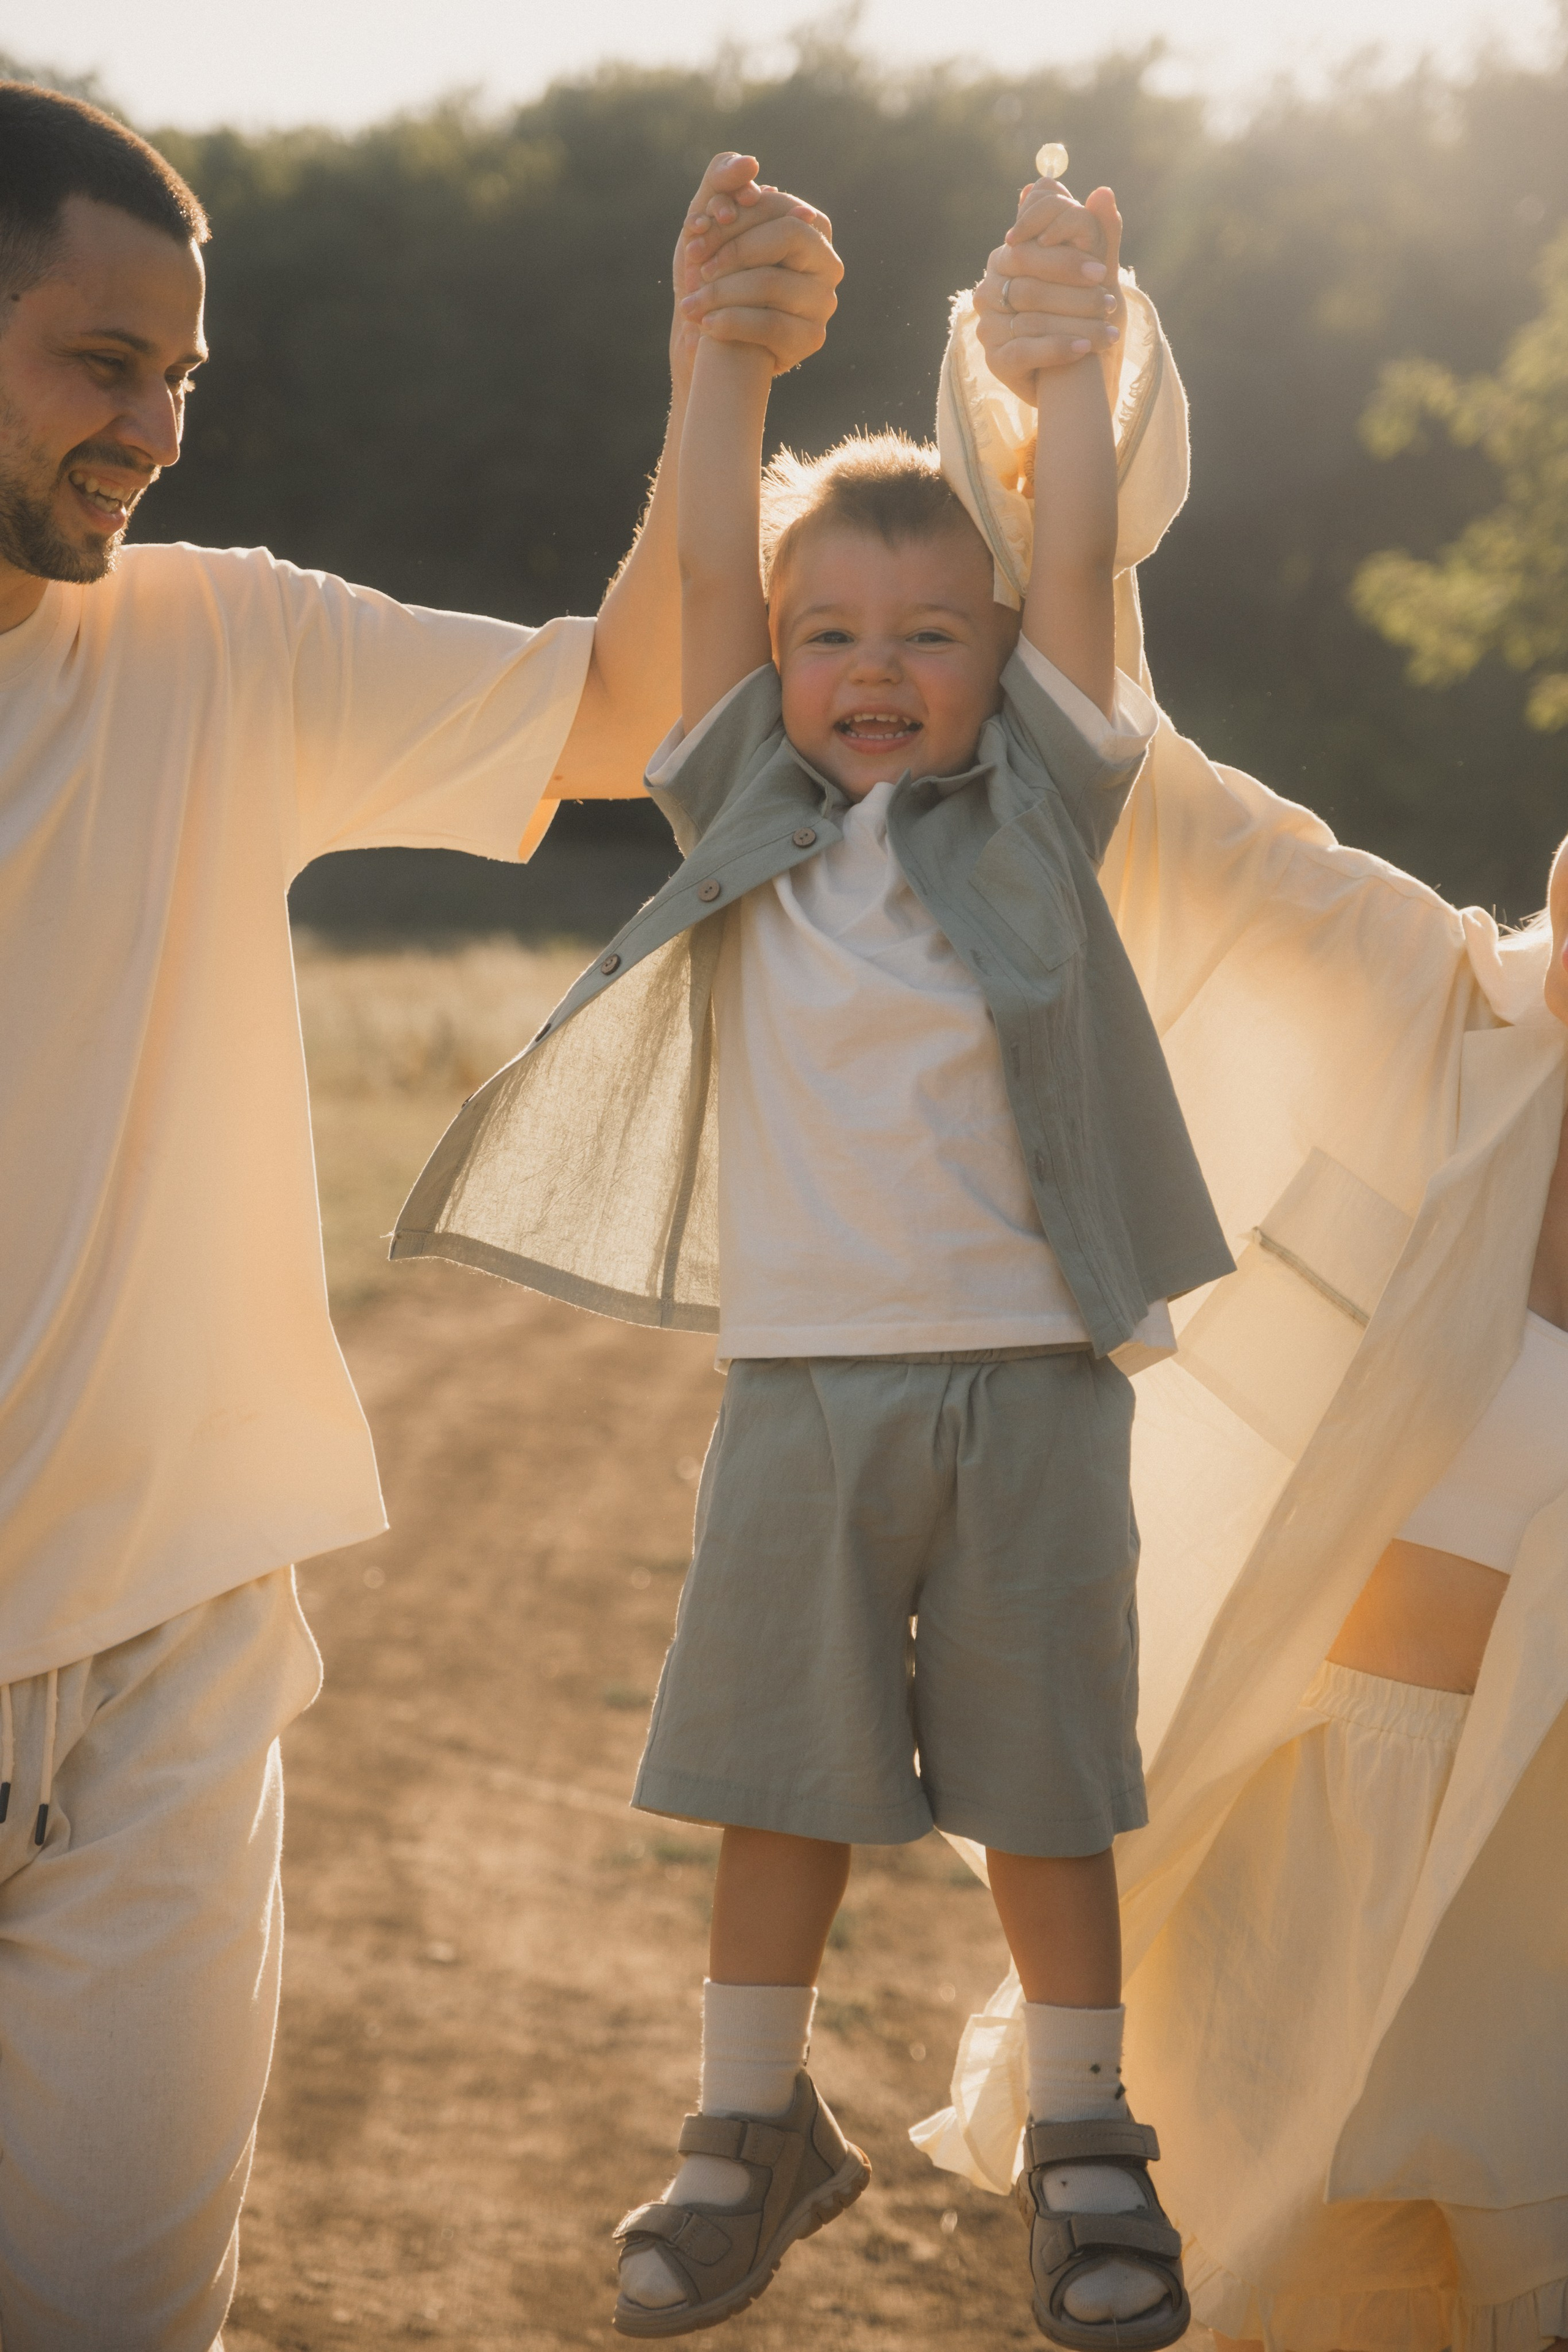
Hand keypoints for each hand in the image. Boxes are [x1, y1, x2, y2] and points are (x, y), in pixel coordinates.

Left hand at [670, 152, 841, 390]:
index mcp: (810, 226)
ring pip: (772, 282)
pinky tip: (706, 326)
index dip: (733, 215)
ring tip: (690, 304)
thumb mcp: (709, 223)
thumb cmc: (712, 274)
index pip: (777, 206)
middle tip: (694, 265)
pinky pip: (771, 325)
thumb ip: (722, 180)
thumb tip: (750, 164)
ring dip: (721, 291)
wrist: (710, 339)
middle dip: (731, 250)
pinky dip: (731, 323)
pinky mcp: (811, 339)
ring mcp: (823, 301)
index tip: (694, 230)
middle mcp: (826, 261)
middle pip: (785, 237)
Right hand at [973, 180, 1123, 405]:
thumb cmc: (1086, 314)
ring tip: (1108, 331)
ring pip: (1028, 314)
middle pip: (1025, 276)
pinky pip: (1023, 350)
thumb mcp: (1097, 272)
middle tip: (1108, 298)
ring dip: (1074, 322)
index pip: (1025, 239)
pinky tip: (1083, 350)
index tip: (1100, 268)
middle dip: (1071, 287)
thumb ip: (1098, 232)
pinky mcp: (994, 361)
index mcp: (1009, 256)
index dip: (1063, 253)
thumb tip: (1102, 191)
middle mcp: (990, 287)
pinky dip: (1056, 348)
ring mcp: (988, 325)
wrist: (1077, 372)